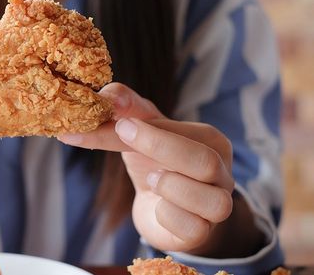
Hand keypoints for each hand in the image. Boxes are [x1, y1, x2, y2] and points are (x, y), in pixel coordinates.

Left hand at [58, 83, 233, 252]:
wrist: (160, 210)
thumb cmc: (153, 163)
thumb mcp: (139, 131)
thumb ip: (125, 109)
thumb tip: (106, 96)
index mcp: (211, 141)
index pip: (183, 132)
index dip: (147, 129)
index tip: (116, 122)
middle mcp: (223, 172)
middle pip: (204, 161)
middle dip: (159, 147)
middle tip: (122, 135)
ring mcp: (217, 206)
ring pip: (210, 200)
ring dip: (171, 187)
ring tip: (152, 179)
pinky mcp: (202, 233)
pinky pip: (193, 228)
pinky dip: (168, 216)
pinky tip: (158, 206)